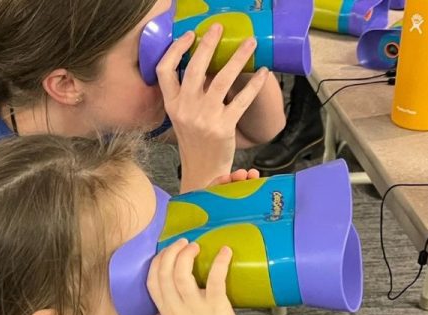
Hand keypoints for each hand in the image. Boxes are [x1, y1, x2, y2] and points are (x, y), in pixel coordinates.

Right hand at [146, 239, 244, 314]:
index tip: (168, 252)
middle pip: (163, 272)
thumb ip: (179, 307)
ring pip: (181, 274)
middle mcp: (176, 308)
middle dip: (171, 252)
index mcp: (167, 312)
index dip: (157, 262)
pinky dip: (219, 262)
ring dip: (187, 255)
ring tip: (196, 247)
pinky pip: (214, 280)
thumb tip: (190, 288)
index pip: (151, 281)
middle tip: (184, 243)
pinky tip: (225, 252)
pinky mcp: (216, 308)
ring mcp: (195, 308)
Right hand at [157, 25, 270, 190]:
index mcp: (172, 105)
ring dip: (238, 58)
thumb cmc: (194, 142)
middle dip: (208, 44)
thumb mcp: (182, 117)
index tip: (189, 36)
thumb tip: (205, 66)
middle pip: (194, 68)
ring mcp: (204, 117)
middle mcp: (185, 109)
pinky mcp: (223, 126)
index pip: (163, 71)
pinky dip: (255, 84)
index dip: (175, 50)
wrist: (202, 172)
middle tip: (218, 28)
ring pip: (221, 79)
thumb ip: (188, 94)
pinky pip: (242, 99)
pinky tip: (264, 73)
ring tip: (250, 43)